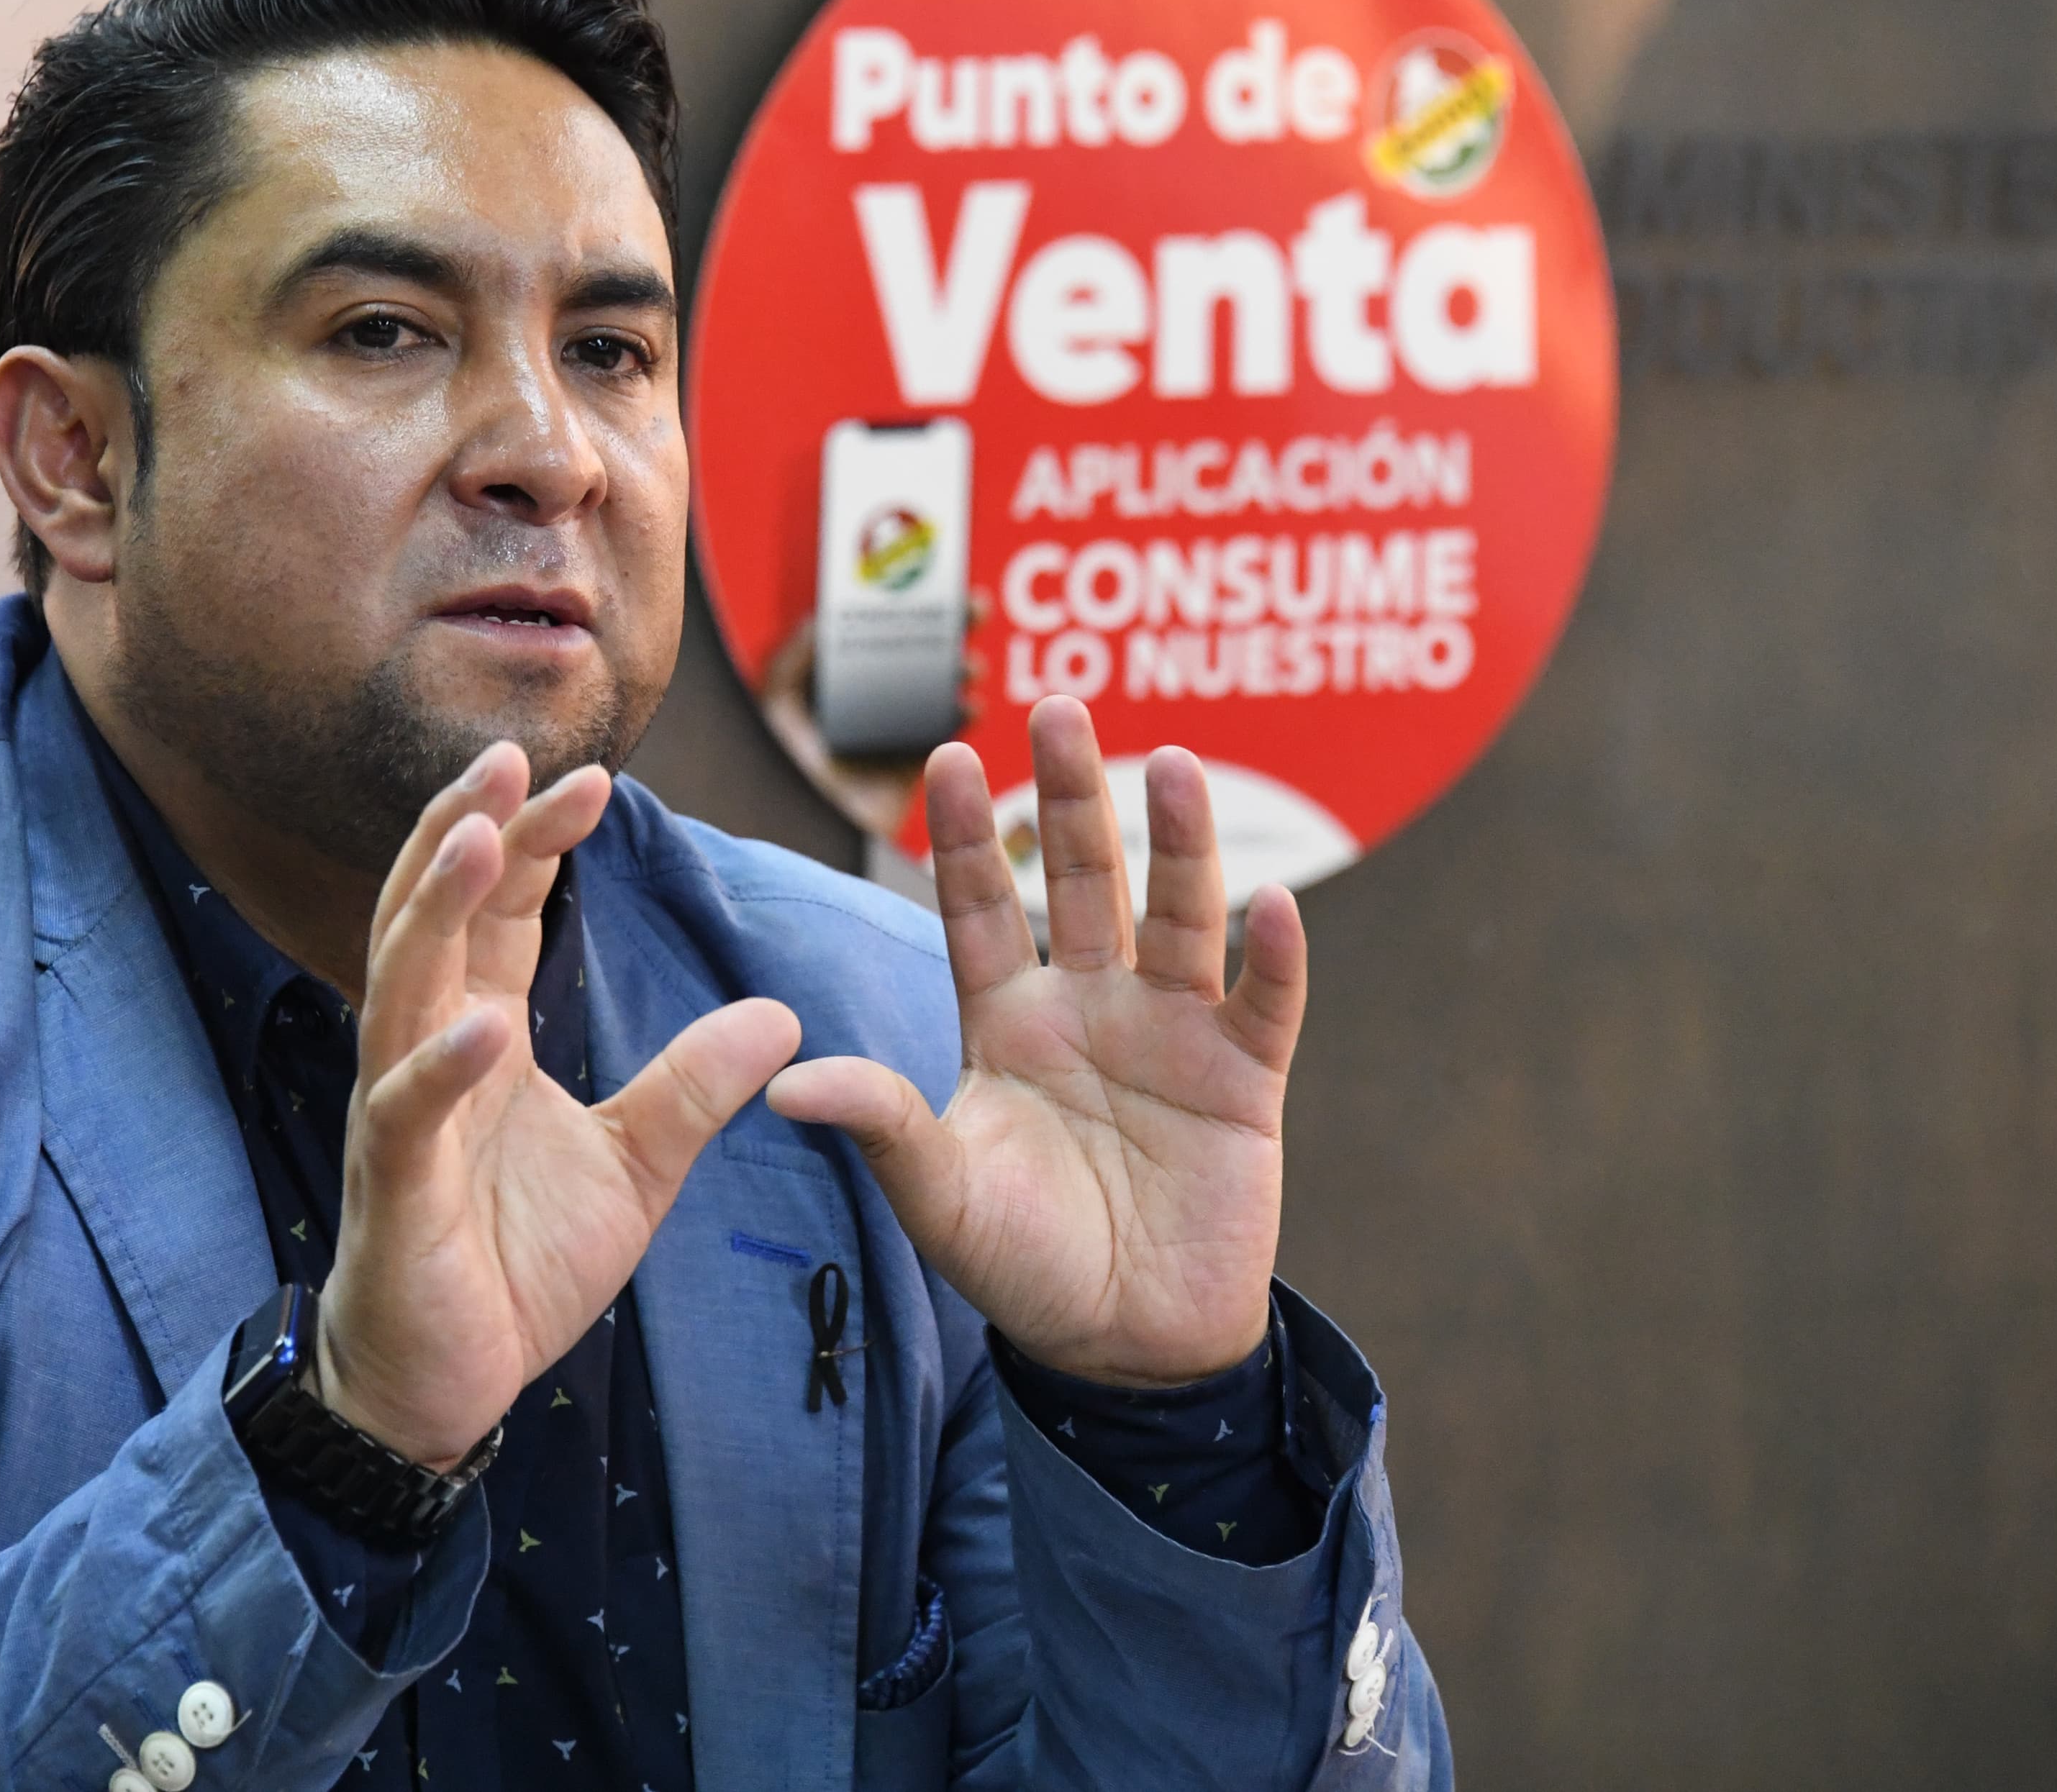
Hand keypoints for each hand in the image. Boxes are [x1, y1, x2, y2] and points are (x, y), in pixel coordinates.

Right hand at [314, 744, 801, 1468]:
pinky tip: (484, 1021)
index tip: (592, 776)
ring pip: (402, 985)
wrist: (446, 1383)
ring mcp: (400, 1116)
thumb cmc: (515, 1265)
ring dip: (438, 906)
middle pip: (435, 914)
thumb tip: (781, 1015)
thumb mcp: (636, 1166)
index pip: (497, 911)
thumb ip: (694, 1086)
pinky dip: (441, 1064)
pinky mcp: (394, 1190)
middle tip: (514, 750)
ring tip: (485, 833)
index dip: (537, 839)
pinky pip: (408, 1113)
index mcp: (480, 1035)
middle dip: (471, 828)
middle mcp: (427, 1053)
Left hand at [766, 697, 1305, 1388]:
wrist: (1122, 1346)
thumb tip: (784, 1085)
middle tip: (1059, 710)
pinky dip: (1271, 957)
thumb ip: (880, 1128)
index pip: (979, 908)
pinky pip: (1263, 1005)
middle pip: (1078, 882)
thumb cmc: (1021, 1266)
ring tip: (1169, 763)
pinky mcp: (1244, 1080)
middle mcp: (1090, 1007)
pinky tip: (1272, 902)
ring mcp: (1172, 1034)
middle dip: (1069, 799)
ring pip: (1175, 916)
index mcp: (1008, 1023)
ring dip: (1177, 843)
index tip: (943, 757)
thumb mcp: (939, 1196)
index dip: (961, 838)